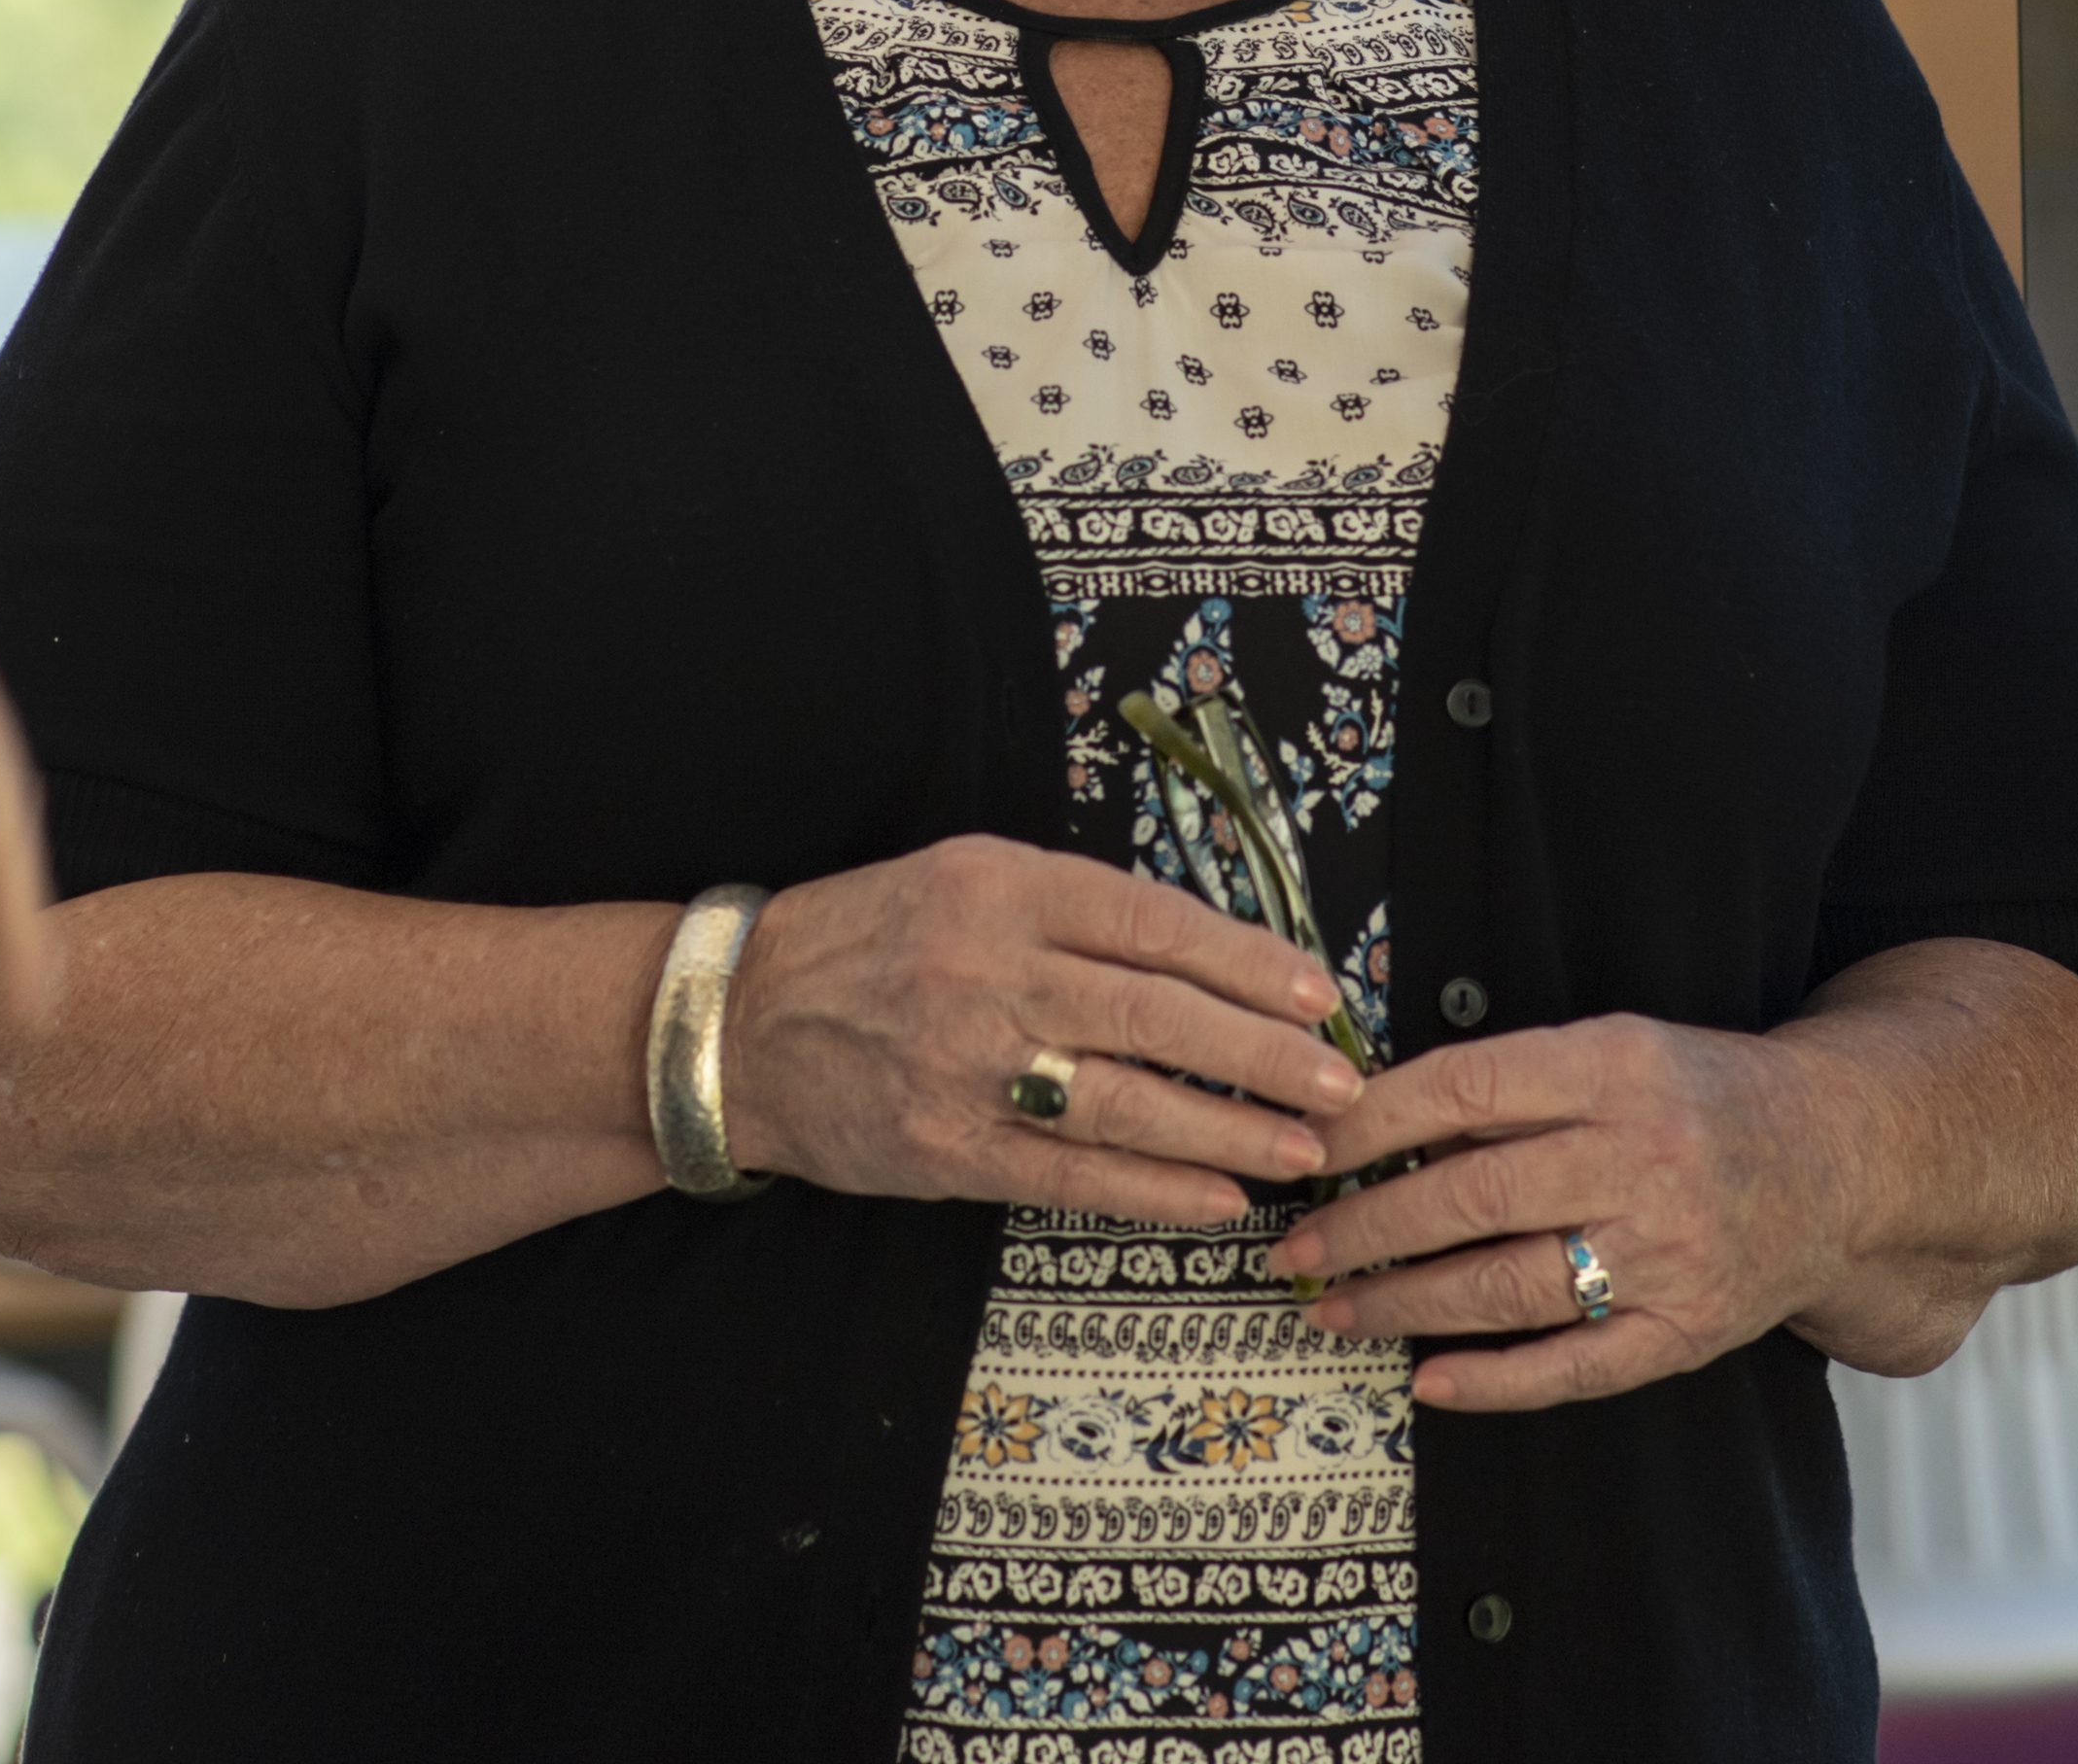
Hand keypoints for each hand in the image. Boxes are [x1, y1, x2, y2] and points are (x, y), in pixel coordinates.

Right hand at [719, 836, 1361, 1228]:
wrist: (738, 1022)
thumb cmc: (872, 941)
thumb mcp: (967, 879)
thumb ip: (1074, 911)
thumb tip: (1212, 959)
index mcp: (1003, 888)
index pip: (1154, 923)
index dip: (1249, 962)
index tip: (1318, 994)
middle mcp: (989, 970)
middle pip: (1156, 1014)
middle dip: (1262, 1055)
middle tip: (1339, 1082)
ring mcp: (968, 1065)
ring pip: (1126, 1102)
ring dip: (1228, 1131)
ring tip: (1302, 1149)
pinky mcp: (948, 1148)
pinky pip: (1070, 1176)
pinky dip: (1153, 1191)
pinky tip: (1217, 1198)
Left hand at [1267, 1015, 1863, 1412]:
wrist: (1839, 1159)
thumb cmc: (1704, 1097)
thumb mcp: (1617, 1048)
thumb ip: (1513, 1084)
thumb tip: (1377, 1124)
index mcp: (1614, 1068)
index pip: (1463, 1089)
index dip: (1370, 1123)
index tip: (1307, 1149)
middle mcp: (1641, 1157)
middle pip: (1470, 1197)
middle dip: (1365, 1228)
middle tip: (1298, 1250)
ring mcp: (1666, 1251)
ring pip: (1504, 1288)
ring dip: (1403, 1304)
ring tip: (1337, 1308)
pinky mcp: (1686, 1328)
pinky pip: (1571, 1367)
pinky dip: (1492, 1381)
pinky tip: (1429, 1378)